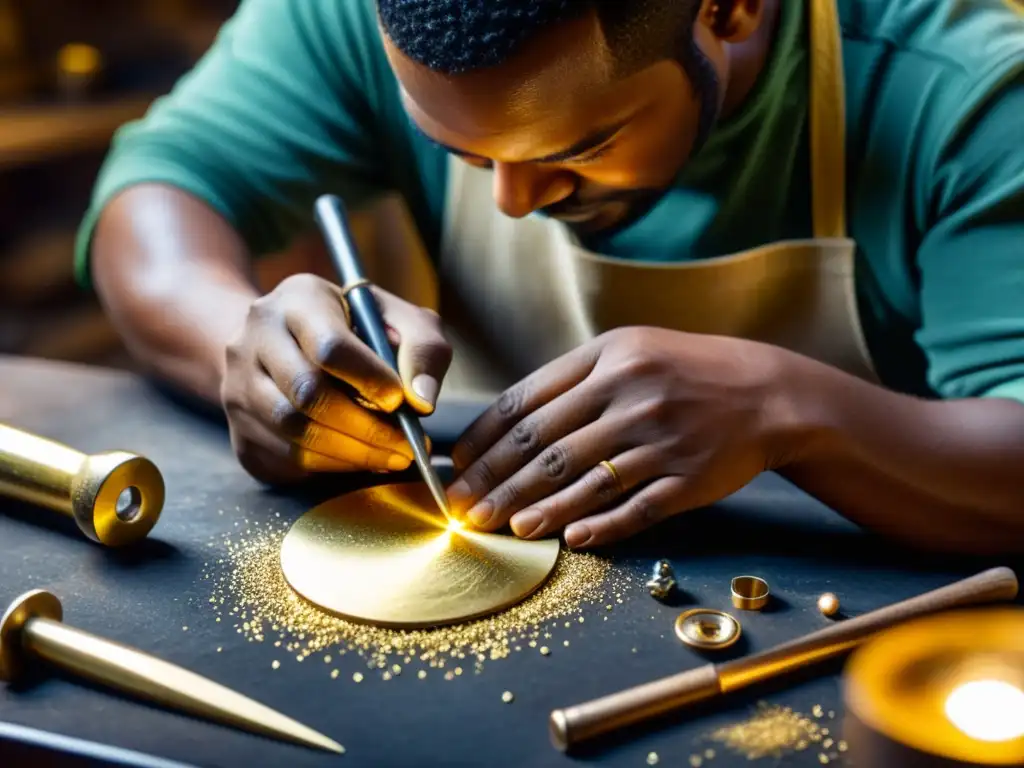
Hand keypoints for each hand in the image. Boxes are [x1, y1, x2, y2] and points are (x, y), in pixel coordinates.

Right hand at [220, 274, 450, 483]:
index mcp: (298, 299)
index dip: (368, 379)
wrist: (289, 343)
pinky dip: (330, 466)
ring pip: (293, 431)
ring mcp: (238, 384)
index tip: (400, 402)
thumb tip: (422, 399)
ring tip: (390, 456)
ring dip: (351, 453)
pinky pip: (284, 458)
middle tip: (405, 445)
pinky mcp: (238, 429)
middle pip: (307, 393)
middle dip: (365, 427)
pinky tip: (359, 458)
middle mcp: (256, 337)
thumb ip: (423, 350)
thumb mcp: (400, 321)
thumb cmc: (357, 330)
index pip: (329, 346)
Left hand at [447, 327, 789, 547]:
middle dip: (495, 481)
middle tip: (462, 508)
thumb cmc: (685, 373)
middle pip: (543, 446)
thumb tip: (507, 427)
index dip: (484, 439)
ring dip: (537, 509)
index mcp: (608, 357)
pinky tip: (570, 540)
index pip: (526, 402)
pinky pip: (635, 507)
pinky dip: (600, 526)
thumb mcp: (630, 352)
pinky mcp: (689, 477)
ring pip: (582, 480)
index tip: (457, 466)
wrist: (769, 392)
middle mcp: (630, 393)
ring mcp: (661, 437)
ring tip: (503, 527)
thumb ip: (573, 382)